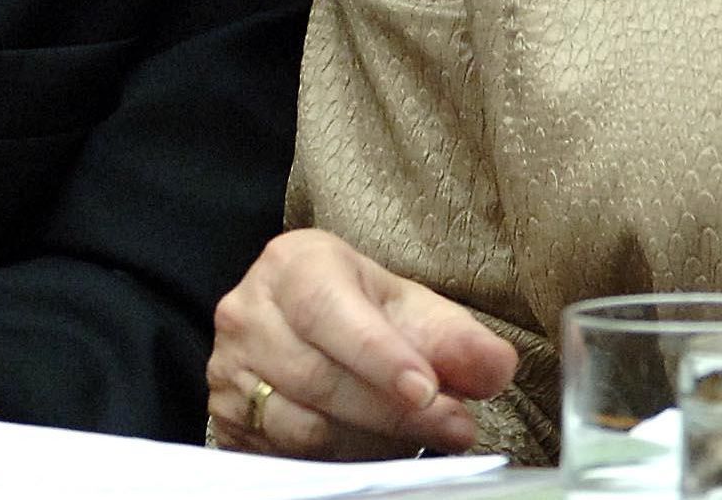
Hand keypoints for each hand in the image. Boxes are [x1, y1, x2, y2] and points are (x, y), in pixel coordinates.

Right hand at [206, 228, 517, 458]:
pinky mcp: (226, 416)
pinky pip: (281, 452)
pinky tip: (366, 448)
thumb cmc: (360, 314)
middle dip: (392, 411)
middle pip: (319, 375)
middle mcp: (249, 310)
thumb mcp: (412, 313)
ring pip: (301, 422)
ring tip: (416, 438)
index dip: (378, 354)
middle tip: (452, 427)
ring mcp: (229, 366)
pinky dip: (333, 457)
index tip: (426, 388)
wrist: (304, 329)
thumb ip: (458, 339)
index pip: (329, 311)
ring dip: (367, 440)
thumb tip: (495, 368)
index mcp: (295, 264)